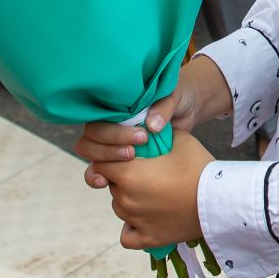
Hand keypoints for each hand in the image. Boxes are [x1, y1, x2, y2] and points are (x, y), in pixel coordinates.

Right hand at [75, 55, 228, 185]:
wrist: (188, 109)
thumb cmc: (176, 97)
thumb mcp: (173, 96)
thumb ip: (163, 107)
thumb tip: (151, 126)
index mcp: (115, 107)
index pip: (100, 121)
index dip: (115, 133)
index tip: (142, 137)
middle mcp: (109, 124)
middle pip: (90, 140)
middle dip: (109, 149)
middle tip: (133, 152)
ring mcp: (112, 142)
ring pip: (91, 155)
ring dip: (103, 162)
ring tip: (126, 164)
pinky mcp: (120, 158)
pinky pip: (100, 169)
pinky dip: (97, 176)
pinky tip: (105, 182)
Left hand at [93, 127, 213, 249]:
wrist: (220, 200)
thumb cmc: (200, 167)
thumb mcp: (180, 140)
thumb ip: (156, 135)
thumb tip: (148, 129)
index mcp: (129, 174)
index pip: (101, 164)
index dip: (113, 158)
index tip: (129, 156)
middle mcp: (125, 199)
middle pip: (112, 185)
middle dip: (124, 177)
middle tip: (149, 172)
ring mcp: (135, 221)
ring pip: (119, 207)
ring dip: (130, 199)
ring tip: (154, 192)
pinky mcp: (148, 239)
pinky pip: (127, 235)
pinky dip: (132, 227)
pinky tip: (144, 218)